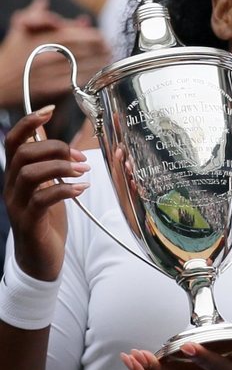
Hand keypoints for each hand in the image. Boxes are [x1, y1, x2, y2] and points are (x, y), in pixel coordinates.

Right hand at [0, 0, 110, 108]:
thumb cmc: (10, 56)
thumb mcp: (19, 30)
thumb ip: (36, 15)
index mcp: (42, 39)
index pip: (74, 34)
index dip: (92, 35)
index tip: (102, 36)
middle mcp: (48, 54)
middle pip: (82, 50)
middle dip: (100, 48)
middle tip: (110, 48)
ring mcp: (51, 72)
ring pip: (83, 65)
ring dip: (100, 62)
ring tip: (109, 59)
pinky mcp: (52, 88)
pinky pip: (77, 81)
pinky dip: (91, 77)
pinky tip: (100, 75)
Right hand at [3, 106, 90, 280]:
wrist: (41, 258)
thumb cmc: (48, 220)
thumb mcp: (51, 187)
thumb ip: (54, 166)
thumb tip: (70, 142)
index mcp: (16, 175)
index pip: (13, 141)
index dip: (29, 123)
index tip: (51, 110)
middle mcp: (11, 187)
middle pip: (22, 153)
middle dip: (54, 148)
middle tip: (80, 158)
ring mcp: (17, 205)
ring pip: (29, 174)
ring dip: (60, 168)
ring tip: (82, 172)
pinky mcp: (29, 222)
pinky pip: (42, 199)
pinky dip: (64, 190)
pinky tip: (81, 190)